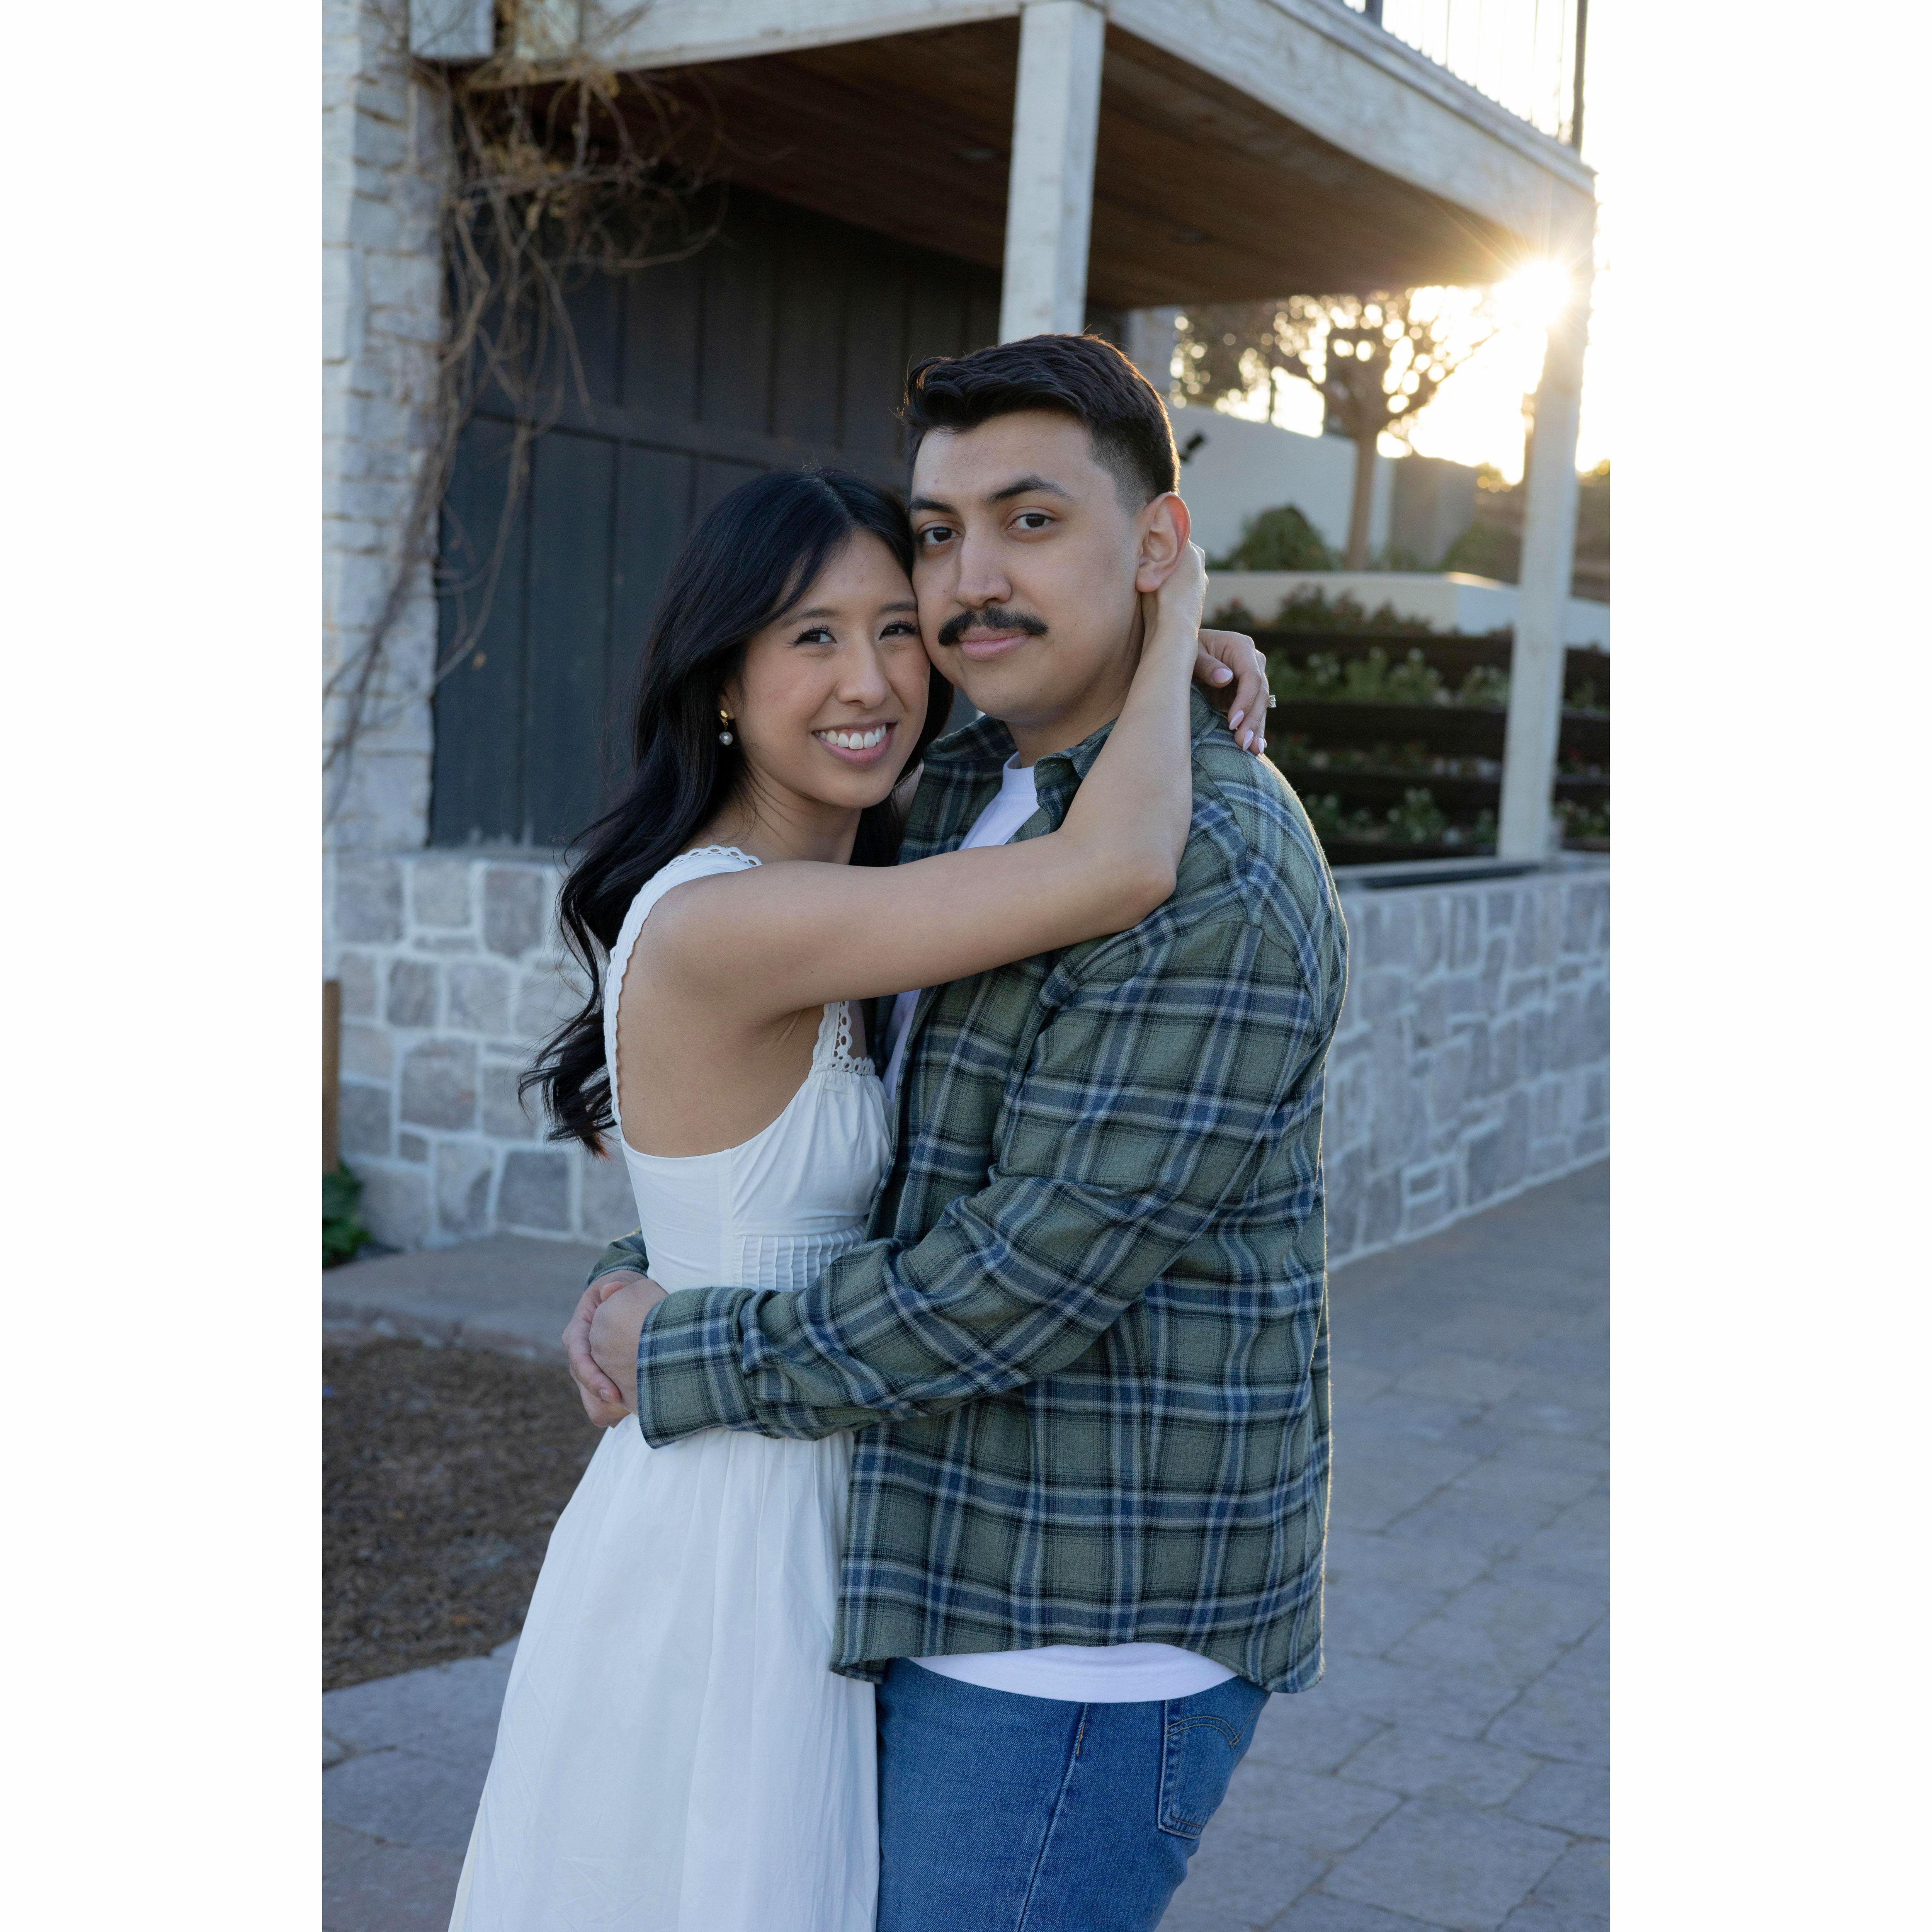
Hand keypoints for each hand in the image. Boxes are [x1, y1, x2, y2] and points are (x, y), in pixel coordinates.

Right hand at [588, 1277, 670, 1415]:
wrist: (622, 1298)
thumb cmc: (621, 1290)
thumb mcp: (620, 1283)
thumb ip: (616, 1286)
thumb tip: (611, 1289)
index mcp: (578, 1331)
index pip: (579, 1360)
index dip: (594, 1380)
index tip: (614, 1395)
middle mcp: (579, 1354)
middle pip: (585, 1389)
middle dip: (606, 1403)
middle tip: (634, 1408)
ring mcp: (589, 1369)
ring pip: (593, 1404)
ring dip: (612, 1411)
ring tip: (639, 1409)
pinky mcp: (601, 1379)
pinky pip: (603, 1406)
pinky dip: (618, 1412)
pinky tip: (638, 1408)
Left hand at [1193, 629, 1269, 754]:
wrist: (1186, 651)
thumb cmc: (1186, 650)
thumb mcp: (1191, 654)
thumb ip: (1207, 666)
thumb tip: (1225, 678)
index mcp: (1241, 647)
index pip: (1251, 678)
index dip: (1244, 701)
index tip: (1232, 723)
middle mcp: (1253, 661)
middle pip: (1259, 694)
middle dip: (1252, 721)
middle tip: (1243, 744)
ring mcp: (1252, 678)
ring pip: (1260, 706)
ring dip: (1256, 729)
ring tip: (1253, 751)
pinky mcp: (1246, 693)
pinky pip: (1253, 712)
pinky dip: (1254, 729)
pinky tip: (1257, 747)